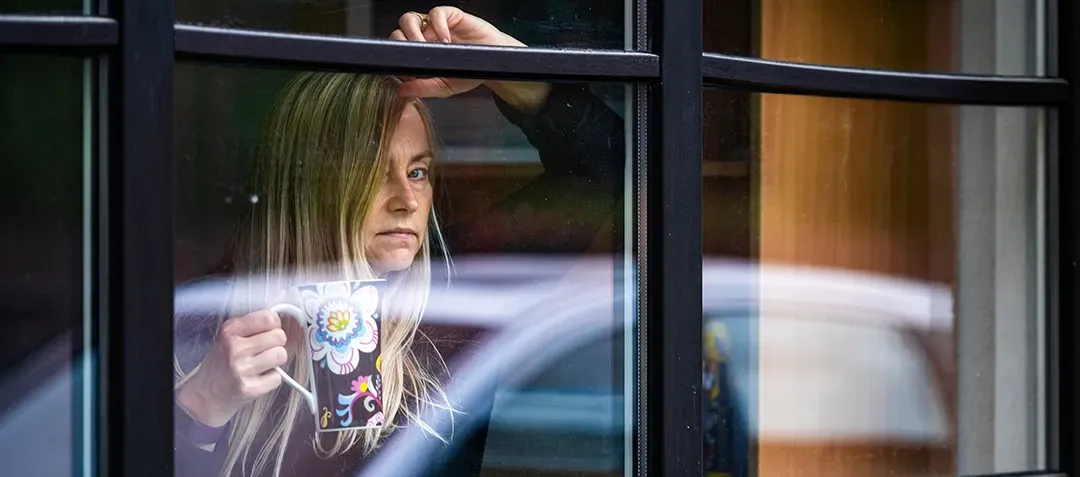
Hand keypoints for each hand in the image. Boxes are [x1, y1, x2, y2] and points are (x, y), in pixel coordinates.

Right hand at [176, 310, 289, 426]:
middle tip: (263, 351)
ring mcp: (242, 369)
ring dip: (275, 361)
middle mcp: (235, 348)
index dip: (274, 325)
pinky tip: (257, 379)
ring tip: (261, 364)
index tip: (269, 331)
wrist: (207, 394)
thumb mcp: (229, 337)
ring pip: (281, 355)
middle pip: (279, 336)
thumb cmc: (223, 362)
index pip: (268, 318)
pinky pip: (277, 377)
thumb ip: (251, 325)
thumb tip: (278, 319)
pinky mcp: (250, 388)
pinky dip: (271, 379)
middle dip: (276, 343)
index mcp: (230, 331)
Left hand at [390, 6, 528, 99]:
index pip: (397, 48)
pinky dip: (437, 26)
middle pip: (399, 31)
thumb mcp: (445, 86)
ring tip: (427, 49)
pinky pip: (436, 13)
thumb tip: (401, 91)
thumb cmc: (469, 71)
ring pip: (410, 19)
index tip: (407, 73)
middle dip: (402, 45)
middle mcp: (423, 36)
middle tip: (416, 60)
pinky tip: (446, 41)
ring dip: (413, 34)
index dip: (398, 58)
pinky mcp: (450, 15)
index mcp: (418, 52)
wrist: (494, 63)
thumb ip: (424, 88)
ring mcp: (434, 25)